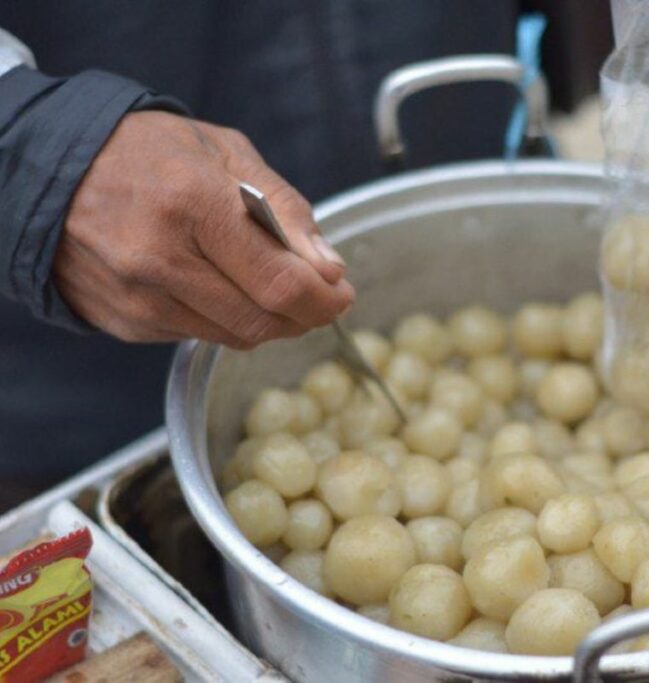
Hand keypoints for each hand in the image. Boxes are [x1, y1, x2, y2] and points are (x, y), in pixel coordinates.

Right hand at [54, 111, 354, 348]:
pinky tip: (222, 287)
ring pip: (235, 336)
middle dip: (306, 315)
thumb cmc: (146, 152)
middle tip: (322, 298)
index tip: (341, 293)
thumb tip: (328, 267)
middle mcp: (159, 258)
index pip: (280, 280)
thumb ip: (285, 209)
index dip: (324, 299)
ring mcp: (138, 298)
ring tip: (274, 287)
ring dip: (270, 320)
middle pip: (262, 319)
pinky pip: (199, 336)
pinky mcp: (125, 323)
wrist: (49, 170)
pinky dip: (226, 320)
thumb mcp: (226, 153)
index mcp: (191, 203)